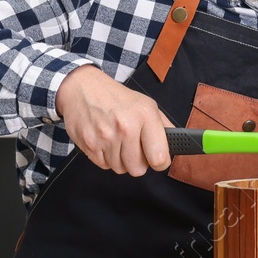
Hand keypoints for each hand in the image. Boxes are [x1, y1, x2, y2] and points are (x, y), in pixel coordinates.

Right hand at [56, 65, 172, 174]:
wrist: (81, 87)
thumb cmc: (115, 97)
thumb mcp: (145, 104)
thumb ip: (162, 126)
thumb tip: (177, 143)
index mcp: (145, 116)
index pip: (159, 158)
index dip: (160, 162)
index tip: (157, 159)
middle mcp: (126, 127)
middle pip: (138, 169)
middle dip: (138, 162)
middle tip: (134, 149)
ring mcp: (106, 137)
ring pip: (120, 169)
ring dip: (120, 160)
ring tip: (117, 142)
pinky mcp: (89, 145)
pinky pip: (103, 165)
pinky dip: (105, 157)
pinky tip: (105, 142)